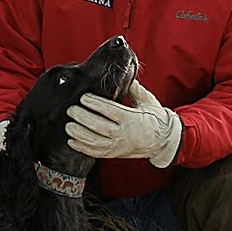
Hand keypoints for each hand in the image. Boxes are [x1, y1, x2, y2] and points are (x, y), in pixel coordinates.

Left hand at [65, 81, 181, 166]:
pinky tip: (72, 141)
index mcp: (132, 119)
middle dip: (83, 118)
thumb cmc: (154, 119)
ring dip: (80, 134)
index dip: (95, 104)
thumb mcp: (147, 102)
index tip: (84, 97)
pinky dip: (83, 148)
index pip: (110, 110)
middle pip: (100, 127)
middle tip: (71, 110)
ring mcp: (118, 146)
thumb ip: (135, 90)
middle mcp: (124, 134)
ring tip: (69, 125)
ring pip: (95, 142)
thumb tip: (125, 77)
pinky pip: (96, 153)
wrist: (162, 142)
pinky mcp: (114, 154)